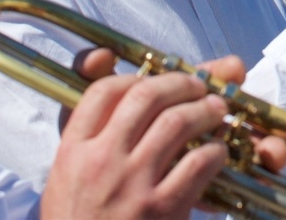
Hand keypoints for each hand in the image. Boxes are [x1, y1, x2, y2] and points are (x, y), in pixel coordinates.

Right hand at [42, 55, 250, 219]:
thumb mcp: (67, 183)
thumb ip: (90, 143)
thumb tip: (122, 100)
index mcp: (72, 153)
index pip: (102, 93)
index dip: (134, 77)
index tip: (153, 79)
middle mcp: (100, 162)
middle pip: (146, 95)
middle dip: (179, 82)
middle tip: (198, 86)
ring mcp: (132, 184)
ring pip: (178, 121)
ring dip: (206, 109)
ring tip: (217, 110)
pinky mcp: (161, 208)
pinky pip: (198, 162)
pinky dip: (215, 150)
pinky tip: (218, 152)